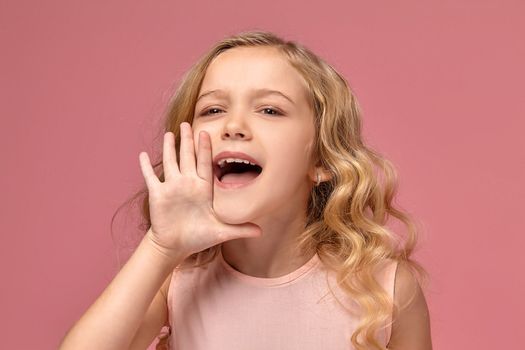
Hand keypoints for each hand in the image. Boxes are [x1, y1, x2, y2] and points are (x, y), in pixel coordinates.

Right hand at [138, 122, 261, 261]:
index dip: (204, 149)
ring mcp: (172, 188)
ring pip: (170, 162)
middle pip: (187, 157)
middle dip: (187, 141)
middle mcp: (187, 184)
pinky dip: (146, 166)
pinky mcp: (158, 194)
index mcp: (203, 189)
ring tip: (168, 134)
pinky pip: (151, 177)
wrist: (175, 246)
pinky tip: (142, 154)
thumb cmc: (197, 238)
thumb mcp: (221, 232)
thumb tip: (261, 231)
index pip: (205, 164)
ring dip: (169, 148)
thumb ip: (240, 229)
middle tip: (187, 124)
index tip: (206, 133)